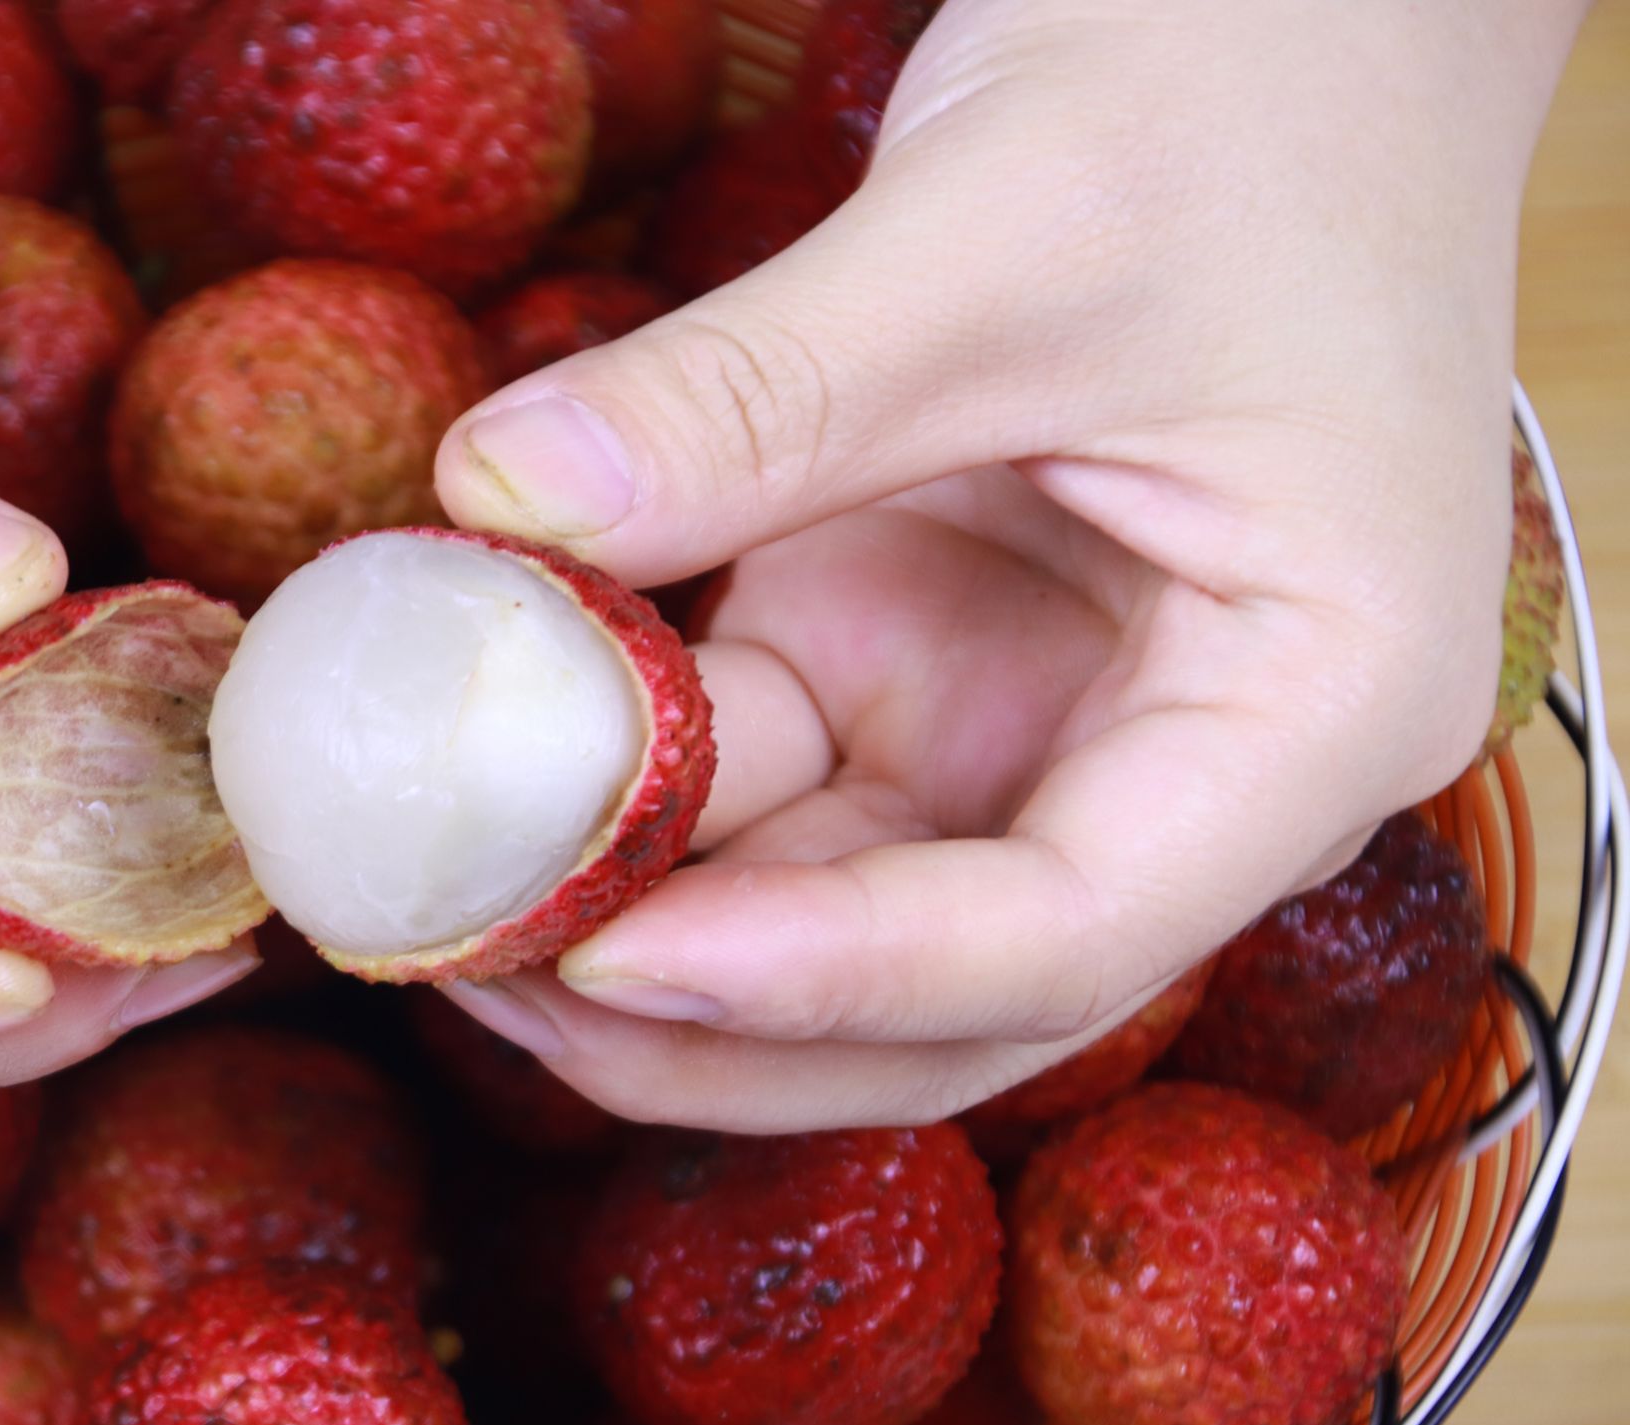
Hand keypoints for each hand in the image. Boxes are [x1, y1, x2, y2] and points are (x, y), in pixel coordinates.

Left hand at [432, 0, 1582, 1131]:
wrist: (1289, 13)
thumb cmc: (1247, 93)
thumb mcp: (1003, 232)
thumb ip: (759, 394)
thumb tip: (502, 504)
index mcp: (1304, 708)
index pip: (1070, 935)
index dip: (833, 981)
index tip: (616, 956)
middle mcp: (1173, 761)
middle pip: (936, 988)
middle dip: (707, 1015)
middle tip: (476, 967)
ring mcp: (1030, 714)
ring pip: (818, 902)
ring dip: (635, 909)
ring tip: (430, 882)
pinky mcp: (915, 646)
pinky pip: (754, 768)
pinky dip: (623, 777)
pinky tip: (482, 756)